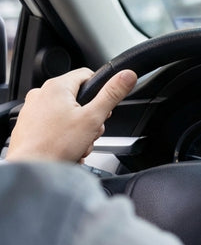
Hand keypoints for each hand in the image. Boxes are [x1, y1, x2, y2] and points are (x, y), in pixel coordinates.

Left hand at [7, 68, 136, 163]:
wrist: (30, 169)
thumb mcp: (93, 118)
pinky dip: (64, 136)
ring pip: (67, 113)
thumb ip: (112, 94)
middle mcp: (40, 94)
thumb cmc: (55, 146)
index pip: (87, 75)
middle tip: (90, 132)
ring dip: (78, 129)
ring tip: (78, 144)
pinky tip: (67, 148)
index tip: (103, 108)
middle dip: (90, 117)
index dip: (100, 91)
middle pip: (78, 98)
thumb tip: (127, 75)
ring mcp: (32, 110)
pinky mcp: (28, 125)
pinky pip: (54, 125)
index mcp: (56, 87)